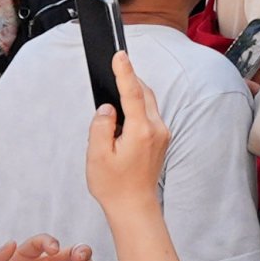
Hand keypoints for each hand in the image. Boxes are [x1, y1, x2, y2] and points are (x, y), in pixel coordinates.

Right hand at [83, 52, 171, 218]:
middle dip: (129, 80)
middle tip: (114, 66)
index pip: (133, 93)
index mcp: (141, 131)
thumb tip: (107, 108)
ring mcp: (162, 134)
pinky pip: (149, 115)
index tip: (119, 54)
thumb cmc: (113, 184)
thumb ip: (101, 126)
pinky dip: (137, 108)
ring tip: (115, 87)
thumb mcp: (97, 155)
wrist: (134, 206)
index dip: (125, 72)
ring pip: (149, 104)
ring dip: (133, 94)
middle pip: (144, 94)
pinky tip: (123, 112)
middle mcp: (157, 129)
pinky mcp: (161, 139)